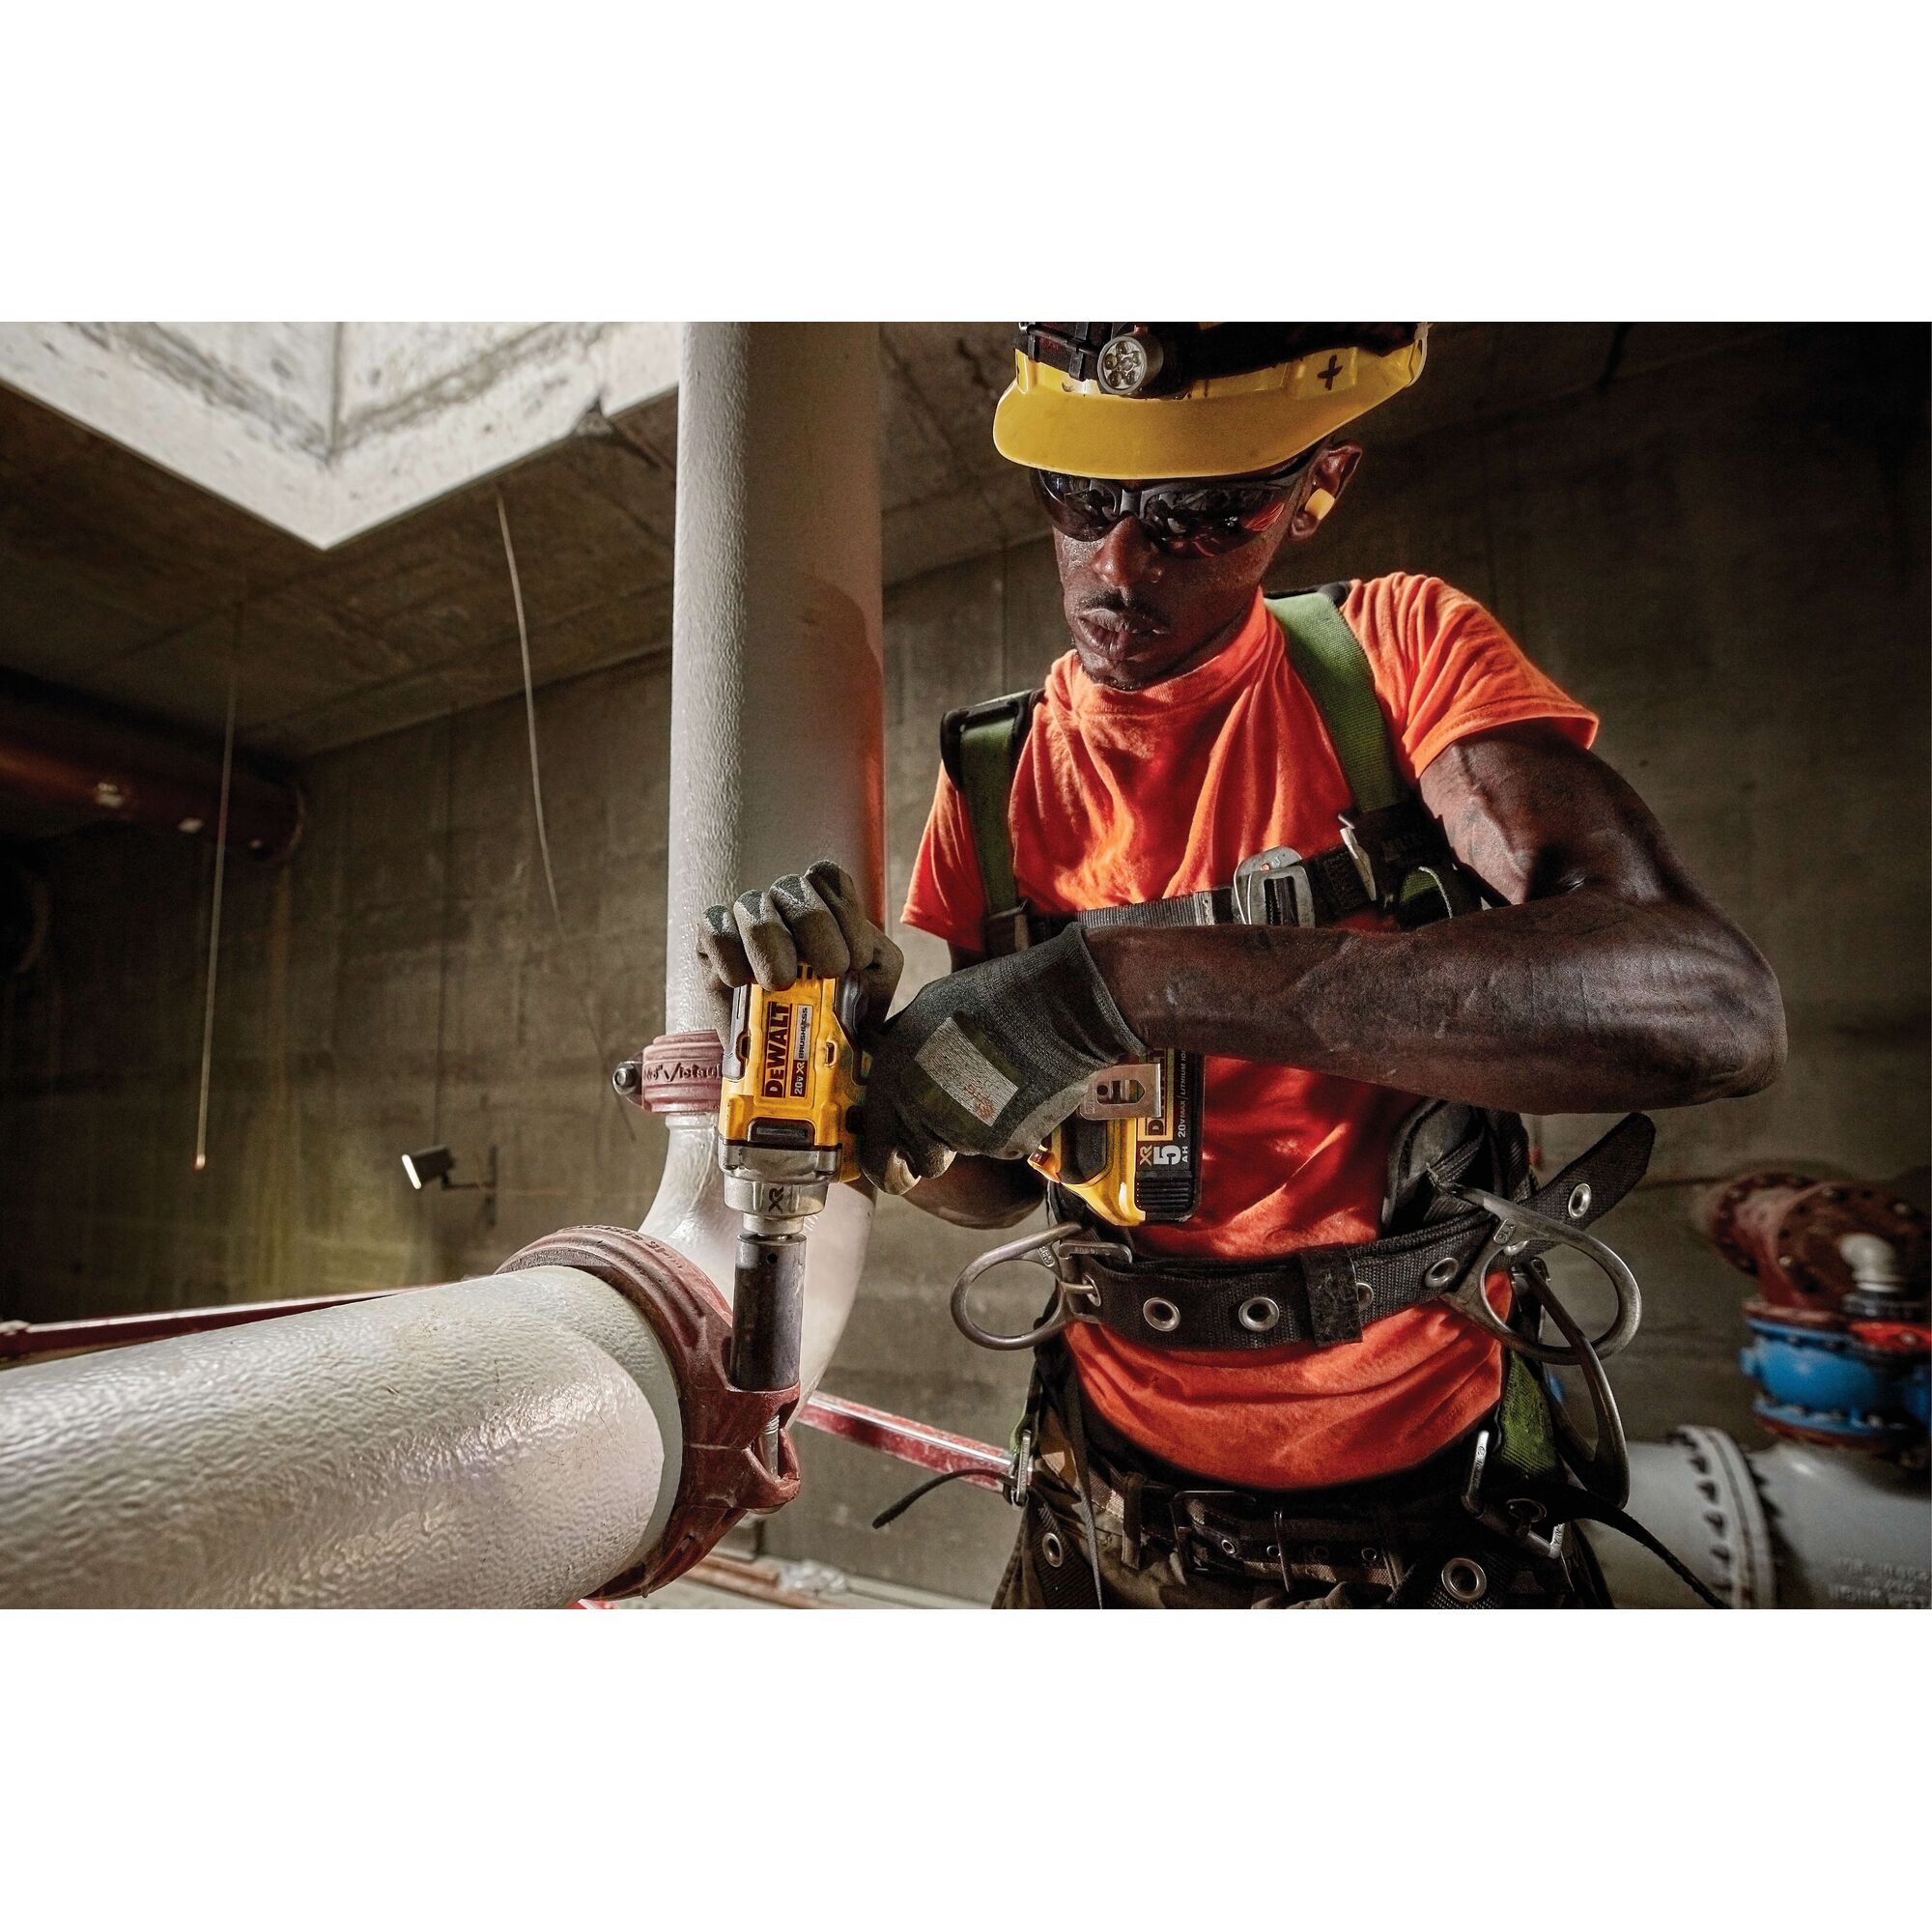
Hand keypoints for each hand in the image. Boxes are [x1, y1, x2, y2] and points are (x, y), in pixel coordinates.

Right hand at [696, 860, 902, 1020]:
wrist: (793, 1050)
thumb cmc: (836, 1008)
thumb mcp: (874, 982)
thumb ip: (879, 961)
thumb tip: (866, 960)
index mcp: (822, 900)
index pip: (828, 877)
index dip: (845, 913)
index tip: (856, 960)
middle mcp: (782, 901)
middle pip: (794, 888)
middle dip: (817, 931)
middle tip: (829, 972)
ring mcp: (744, 917)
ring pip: (755, 909)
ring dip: (773, 949)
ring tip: (783, 984)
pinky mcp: (710, 940)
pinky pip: (715, 930)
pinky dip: (732, 958)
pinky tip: (743, 983)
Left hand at [859, 925, 1146, 1193]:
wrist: (1049, 1011)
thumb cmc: (984, 1000)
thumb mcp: (921, 1012)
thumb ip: (897, 1049)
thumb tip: (884, 1057)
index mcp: (893, 1089)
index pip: (876, 1164)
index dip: (887, 1164)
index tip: (898, 1159)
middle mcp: (925, 1121)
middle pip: (927, 1160)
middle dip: (937, 1142)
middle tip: (958, 1102)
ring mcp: (969, 1138)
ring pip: (966, 1147)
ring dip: (974, 1124)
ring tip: (994, 1078)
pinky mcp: (1010, 1144)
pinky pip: (1002, 1142)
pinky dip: (1008, 1122)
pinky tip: (1018, 1085)